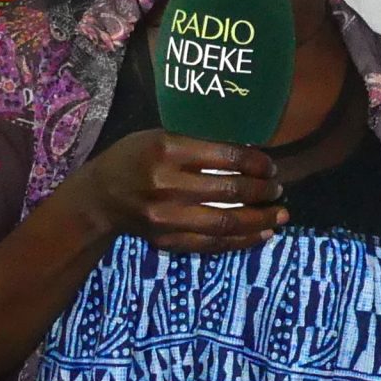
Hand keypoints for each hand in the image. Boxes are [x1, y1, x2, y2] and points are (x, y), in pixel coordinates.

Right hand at [74, 129, 284, 253]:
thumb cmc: (134, 158)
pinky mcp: (168, 240)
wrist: (99, 198)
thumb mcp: (159, 136)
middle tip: (277, 189)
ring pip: (226, 221)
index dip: (256, 162)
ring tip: (280, 215)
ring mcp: (168, 217)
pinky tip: (261, 234)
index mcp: (167, 150)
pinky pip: (213, 244)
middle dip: (262, 191)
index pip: (226, 156)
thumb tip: (249, 152)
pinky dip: (242, 240)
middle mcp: (167, 184)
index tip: (271, 166)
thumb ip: (198, 144)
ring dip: (260, 219)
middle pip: (230, 190)